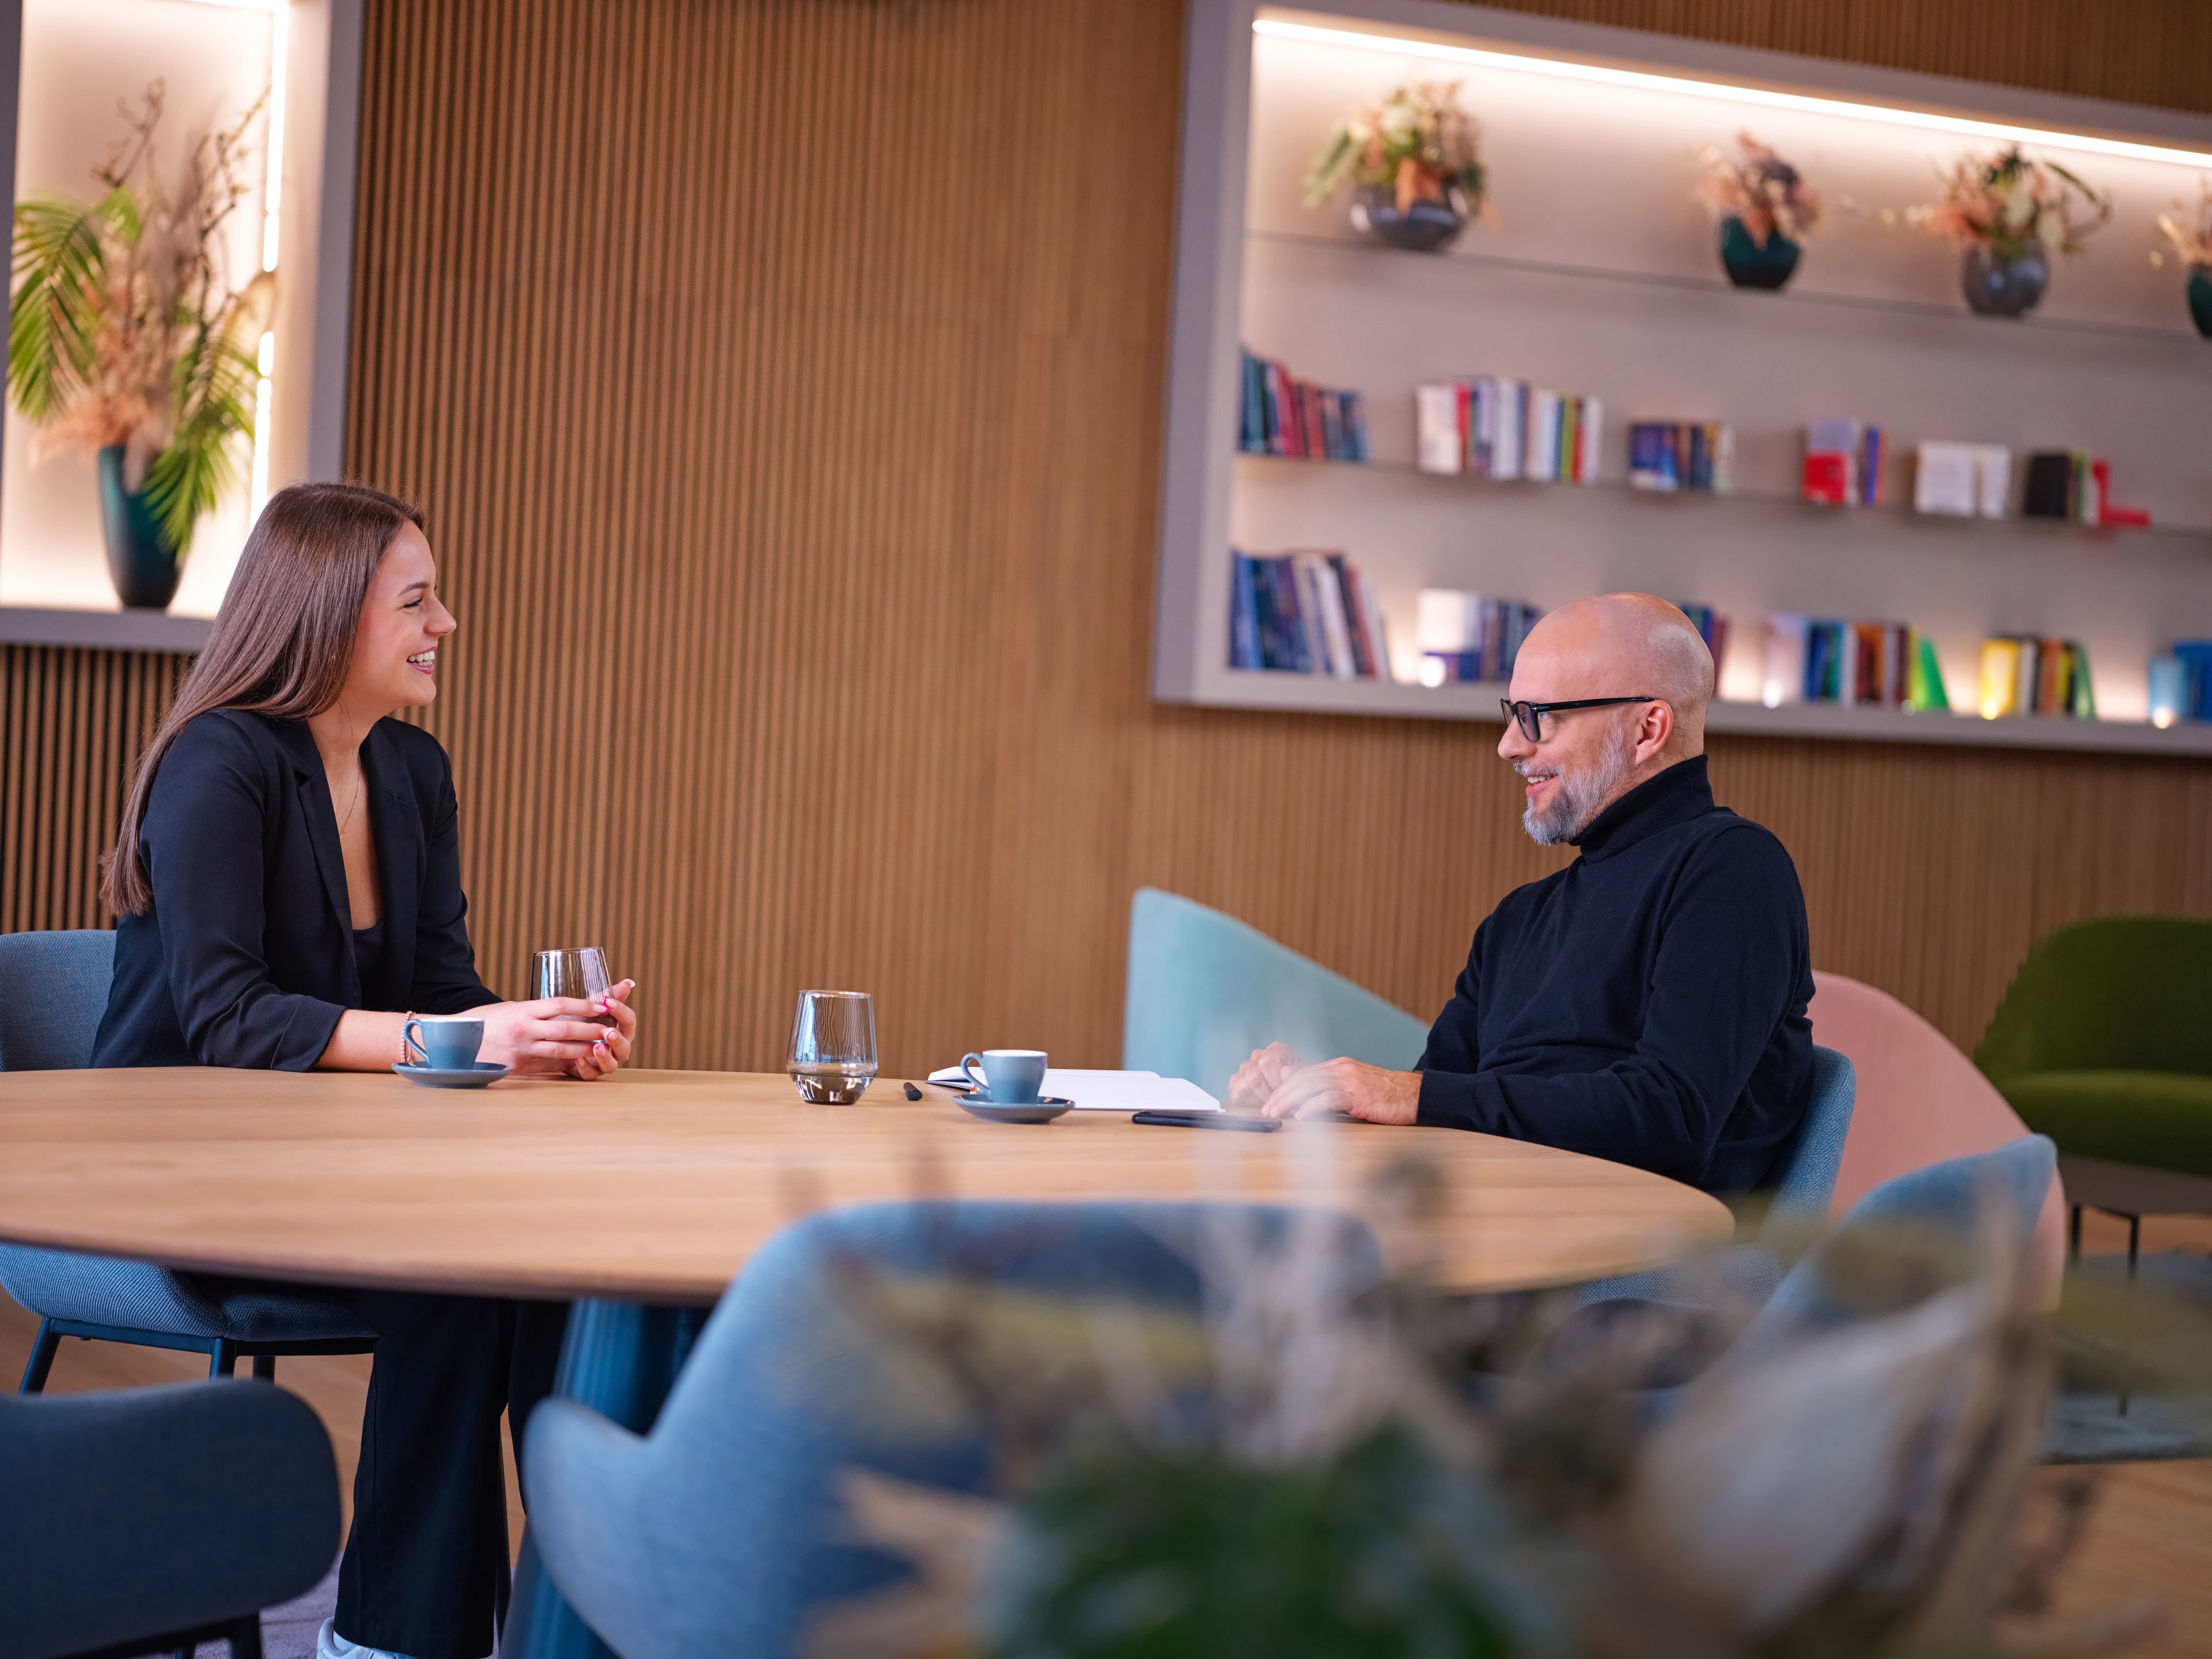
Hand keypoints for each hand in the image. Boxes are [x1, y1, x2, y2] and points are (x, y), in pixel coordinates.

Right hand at [475, 982, 634, 1077]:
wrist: (452, 1042)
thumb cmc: (482, 1022)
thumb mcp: (508, 1008)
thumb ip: (533, 1012)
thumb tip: (559, 1011)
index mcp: (523, 1010)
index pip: (560, 1005)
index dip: (584, 1005)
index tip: (602, 1005)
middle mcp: (524, 1029)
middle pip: (565, 1028)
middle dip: (591, 1029)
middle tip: (610, 1029)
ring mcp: (521, 1050)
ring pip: (560, 1050)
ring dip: (584, 1049)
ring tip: (602, 1047)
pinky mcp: (517, 1067)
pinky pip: (547, 1066)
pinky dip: (566, 1064)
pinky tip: (580, 1064)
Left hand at [566, 980, 637, 1080]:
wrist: (557, 1038)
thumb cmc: (578, 1022)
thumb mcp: (591, 1008)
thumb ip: (609, 997)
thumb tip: (629, 983)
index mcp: (620, 1031)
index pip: (629, 1022)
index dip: (621, 1012)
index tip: (608, 1003)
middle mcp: (615, 1049)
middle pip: (625, 1047)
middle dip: (617, 1039)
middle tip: (608, 1032)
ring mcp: (603, 1063)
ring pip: (612, 1065)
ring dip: (605, 1056)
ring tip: (596, 1047)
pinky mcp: (589, 1072)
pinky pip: (591, 1075)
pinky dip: (586, 1068)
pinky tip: (578, 1059)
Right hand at [1227, 1042, 1302, 1113]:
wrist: (1288, 1094)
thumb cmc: (1296, 1085)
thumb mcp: (1302, 1080)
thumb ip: (1296, 1075)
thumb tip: (1285, 1072)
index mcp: (1276, 1049)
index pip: (1268, 1061)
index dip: (1275, 1080)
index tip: (1284, 1091)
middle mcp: (1258, 1055)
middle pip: (1254, 1075)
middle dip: (1268, 1094)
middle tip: (1278, 1101)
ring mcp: (1244, 1068)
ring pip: (1243, 1085)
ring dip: (1258, 1099)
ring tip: (1270, 1103)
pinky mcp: (1234, 1083)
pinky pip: (1236, 1093)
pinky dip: (1248, 1103)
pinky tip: (1259, 1103)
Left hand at [1259, 1057, 1420, 1124]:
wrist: (1415, 1095)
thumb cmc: (1386, 1097)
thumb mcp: (1356, 1090)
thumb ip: (1335, 1092)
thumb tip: (1310, 1106)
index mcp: (1339, 1067)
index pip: (1305, 1073)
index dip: (1285, 1087)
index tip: (1272, 1101)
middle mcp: (1341, 1069)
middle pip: (1302, 1078)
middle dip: (1281, 1094)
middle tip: (1267, 1109)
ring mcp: (1350, 1080)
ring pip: (1311, 1085)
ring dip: (1290, 1100)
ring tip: (1276, 1113)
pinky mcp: (1358, 1095)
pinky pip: (1329, 1098)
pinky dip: (1312, 1107)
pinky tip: (1301, 1117)